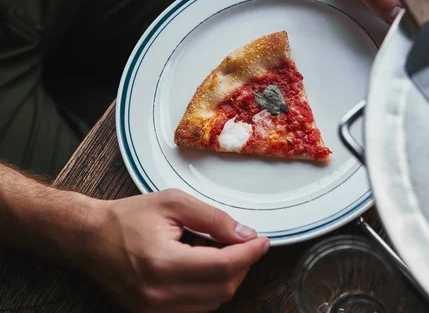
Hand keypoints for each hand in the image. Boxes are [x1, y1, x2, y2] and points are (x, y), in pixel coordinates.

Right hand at [83, 189, 268, 312]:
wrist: (89, 238)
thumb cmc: (128, 217)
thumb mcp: (173, 203)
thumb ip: (213, 219)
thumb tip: (245, 235)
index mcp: (163, 263)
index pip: (223, 267)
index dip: (249, 254)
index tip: (262, 241)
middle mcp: (159, 294)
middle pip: (223, 288)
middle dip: (242, 265)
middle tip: (242, 242)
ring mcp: (154, 310)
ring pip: (213, 302)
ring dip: (227, 278)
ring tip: (217, 252)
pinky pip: (196, 308)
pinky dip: (209, 289)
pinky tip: (203, 267)